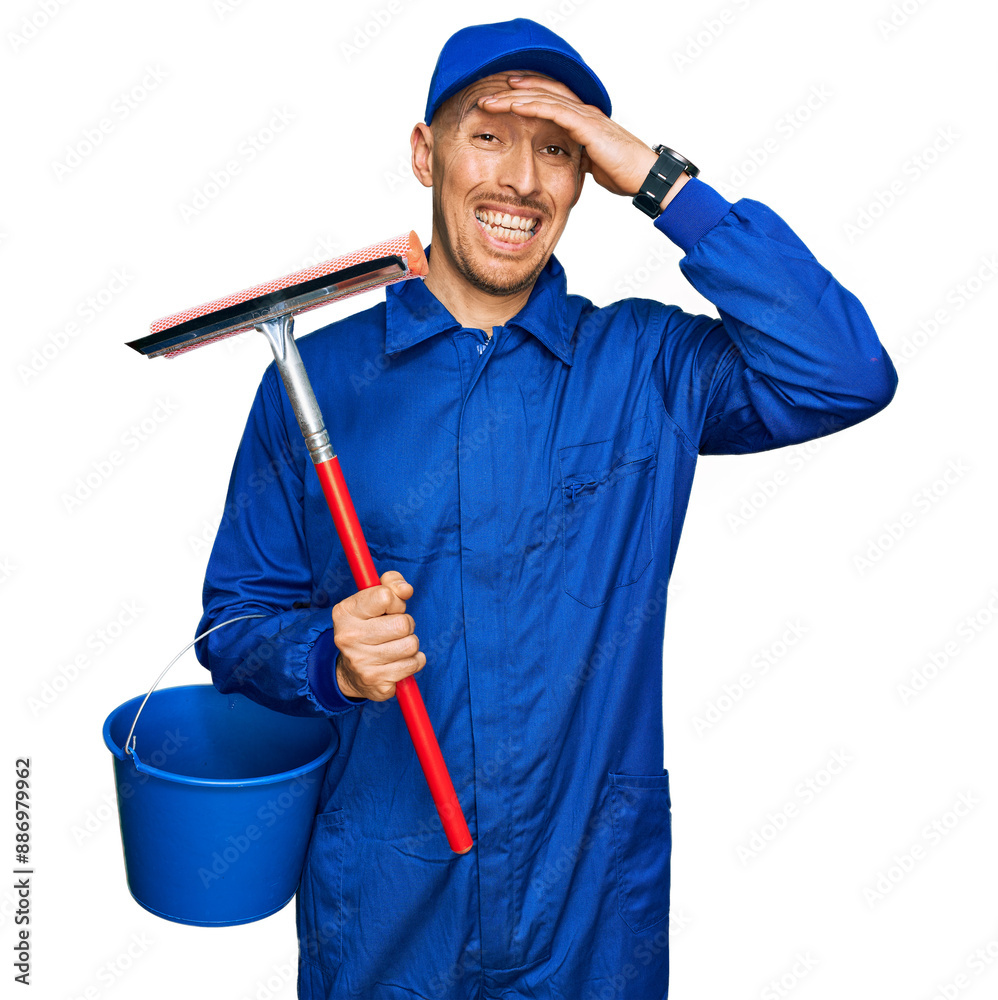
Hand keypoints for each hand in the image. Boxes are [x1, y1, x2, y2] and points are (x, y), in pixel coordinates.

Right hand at [332, 570, 425, 700]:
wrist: (350, 672)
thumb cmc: (368, 627)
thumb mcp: (372, 600)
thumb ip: (391, 583)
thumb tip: (406, 589)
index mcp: (345, 613)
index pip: (386, 596)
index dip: (396, 602)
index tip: (390, 609)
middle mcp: (349, 638)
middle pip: (403, 624)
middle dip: (406, 625)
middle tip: (395, 630)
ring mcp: (362, 664)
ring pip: (411, 645)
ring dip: (410, 644)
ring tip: (396, 645)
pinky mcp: (377, 684)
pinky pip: (414, 664)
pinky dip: (413, 661)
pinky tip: (399, 661)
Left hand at [477, 74, 659, 197]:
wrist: (644, 176)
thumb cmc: (623, 172)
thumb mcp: (591, 164)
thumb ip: (576, 157)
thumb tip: (563, 164)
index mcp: (582, 120)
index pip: (548, 101)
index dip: (525, 97)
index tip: (501, 100)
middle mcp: (582, 112)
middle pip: (541, 94)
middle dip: (512, 93)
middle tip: (485, 95)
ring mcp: (584, 116)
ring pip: (543, 97)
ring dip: (514, 97)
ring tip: (490, 99)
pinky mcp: (586, 125)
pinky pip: (554, 110)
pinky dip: (532, 105)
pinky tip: (514, 105)